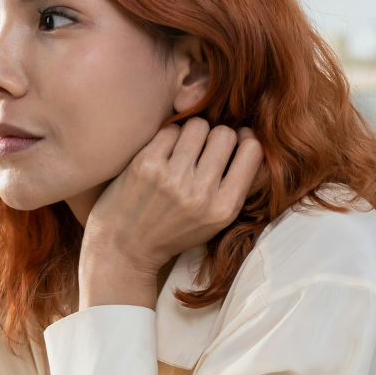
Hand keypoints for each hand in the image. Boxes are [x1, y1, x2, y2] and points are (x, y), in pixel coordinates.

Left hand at [79, 118, 262, 309]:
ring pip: (198, 125)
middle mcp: (201, 194)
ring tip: (182, 149)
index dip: (244, 139)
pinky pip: (170, 129)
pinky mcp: (146, 165)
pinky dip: (167, 137)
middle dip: (216, 136)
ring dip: (191, 133)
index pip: (252, 151)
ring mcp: (173, 178)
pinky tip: (162, 153)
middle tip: (202, 149)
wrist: (123, 249)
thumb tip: (252, 140)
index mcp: (224, 209)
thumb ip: (237, 187)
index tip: (234, 142)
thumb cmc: (171, 232)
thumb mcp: (213, 221)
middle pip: (225, 134)